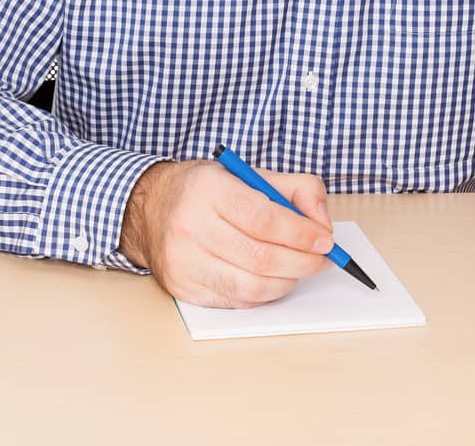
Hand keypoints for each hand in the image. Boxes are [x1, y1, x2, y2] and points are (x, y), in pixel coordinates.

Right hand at [117, 159, 334, 308]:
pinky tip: (272, 280)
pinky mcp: (183, 287)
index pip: (263, 218)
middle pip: (260, 257)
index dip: (300, 234)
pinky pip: (236, 300)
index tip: (325, 240)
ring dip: (287, 282)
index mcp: (209, 189)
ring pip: (250, 285)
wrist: (150, 210)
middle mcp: (191, 226)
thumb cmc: (205, 191)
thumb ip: (296, 189)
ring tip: (299, 270)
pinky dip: (263, 294)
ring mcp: (184, 260)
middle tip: (322, 260)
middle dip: (302, 262)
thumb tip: (322, 223)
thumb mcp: (249, 173)